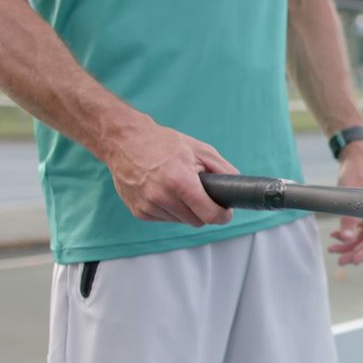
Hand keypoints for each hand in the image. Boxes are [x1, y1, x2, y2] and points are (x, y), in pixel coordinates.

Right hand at [103, 122, 237, 226]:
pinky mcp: (138, 212)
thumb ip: (223, 170)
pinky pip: (164, 219)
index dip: (222, 216)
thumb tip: (238, 186)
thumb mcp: (200, 150)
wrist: (124, 141)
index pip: (209, 215)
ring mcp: (148, 206)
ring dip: (185, 210)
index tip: (225, 212)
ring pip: (181, 221)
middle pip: (197, 221)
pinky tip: (164, 191)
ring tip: (178, 187)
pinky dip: (169, 209)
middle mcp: (162, 197)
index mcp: (180, 182)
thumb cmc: (163, 143)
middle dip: (203, 210)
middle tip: (201, 193)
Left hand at [327, 141, 362, 264]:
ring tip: (332, 250)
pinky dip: (345, 235)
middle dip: (354, 252)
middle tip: (340, 262)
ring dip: (347, 245)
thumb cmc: (356, 171)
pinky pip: (356, 229)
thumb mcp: (349, 194)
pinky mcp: (362, 212)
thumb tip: (346, 238)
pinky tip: (334, 236)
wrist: (354, 158)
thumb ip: (348, 218)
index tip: (355, 260)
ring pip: (361, 237)